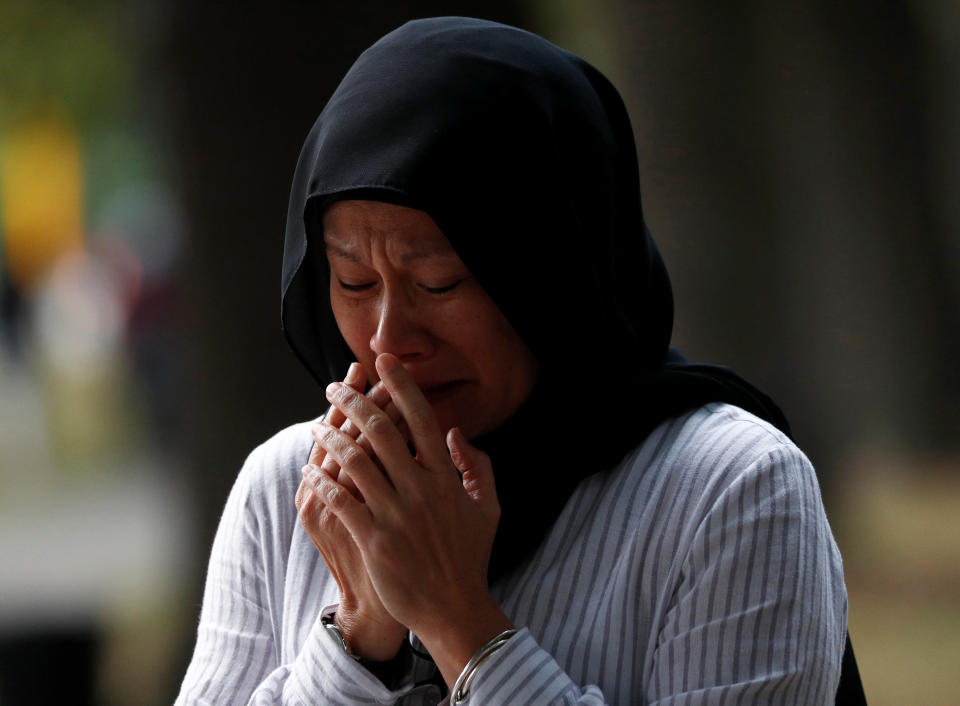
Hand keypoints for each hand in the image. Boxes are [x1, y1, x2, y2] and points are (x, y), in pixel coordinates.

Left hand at [304, 352, 512, 686]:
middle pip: (381, 431)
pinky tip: (309, 470)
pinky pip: (340, 500)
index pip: (421, 418)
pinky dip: (321, 481)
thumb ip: (478, 465)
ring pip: (354, 461)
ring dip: (330, 438)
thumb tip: (455, 432)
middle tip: (334, 387)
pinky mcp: (374, 540)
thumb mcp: (489, 508)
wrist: (454, 609)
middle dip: (354, 402)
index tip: (381, 362)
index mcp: (447, 477)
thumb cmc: (470, 557)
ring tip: (316, 426)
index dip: (400, 386)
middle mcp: (421, 490)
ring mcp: (397, 515)